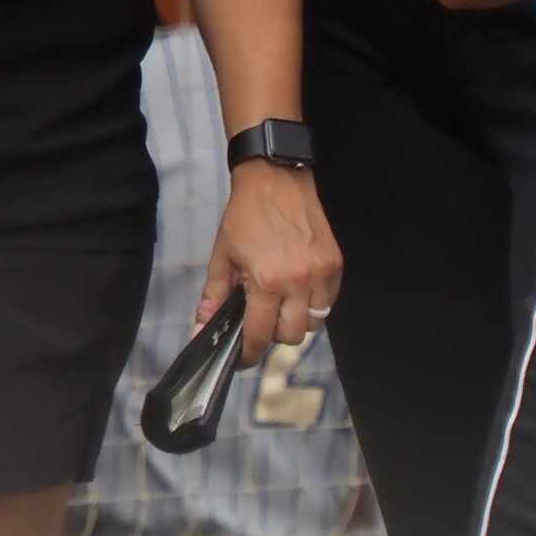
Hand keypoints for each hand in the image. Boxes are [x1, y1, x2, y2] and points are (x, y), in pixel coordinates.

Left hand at [196, 163, 341, 361]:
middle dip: (274, 335)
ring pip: (314, 323)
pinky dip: (314, 304)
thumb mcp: (222, 256)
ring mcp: (320, 274)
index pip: (260, 335)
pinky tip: (298, 289)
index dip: (249, 353)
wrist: (275, 178)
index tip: (243, 356)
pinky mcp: (335, 264)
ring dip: (296, 320)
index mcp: (266, 282)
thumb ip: (213, 297)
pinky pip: (329, 302)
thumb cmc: (245, 216)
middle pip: (292, 336)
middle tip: (262, 319)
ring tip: (281, 303)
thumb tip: (200, 331)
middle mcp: (298, 282)